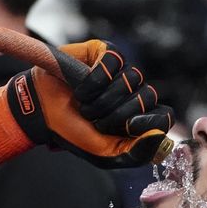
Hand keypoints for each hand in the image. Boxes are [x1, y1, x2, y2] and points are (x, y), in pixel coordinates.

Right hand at [5, 40, 174, 167]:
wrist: (42, 113)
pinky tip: (81, 88)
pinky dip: (95, 80)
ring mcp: (121, 72)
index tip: (128, 128)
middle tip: (96, 121)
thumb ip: (137, 153)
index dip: (149, 121)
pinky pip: (113, 62)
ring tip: (84, 106)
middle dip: (118, 113)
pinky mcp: (105, 53)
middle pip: (148, 96)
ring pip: (132, 78)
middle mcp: (133, 93)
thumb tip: (159, 134)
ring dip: (103, 99)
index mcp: (138, 117)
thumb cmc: (73, 133)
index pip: (164, 115)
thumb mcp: (106, 154)